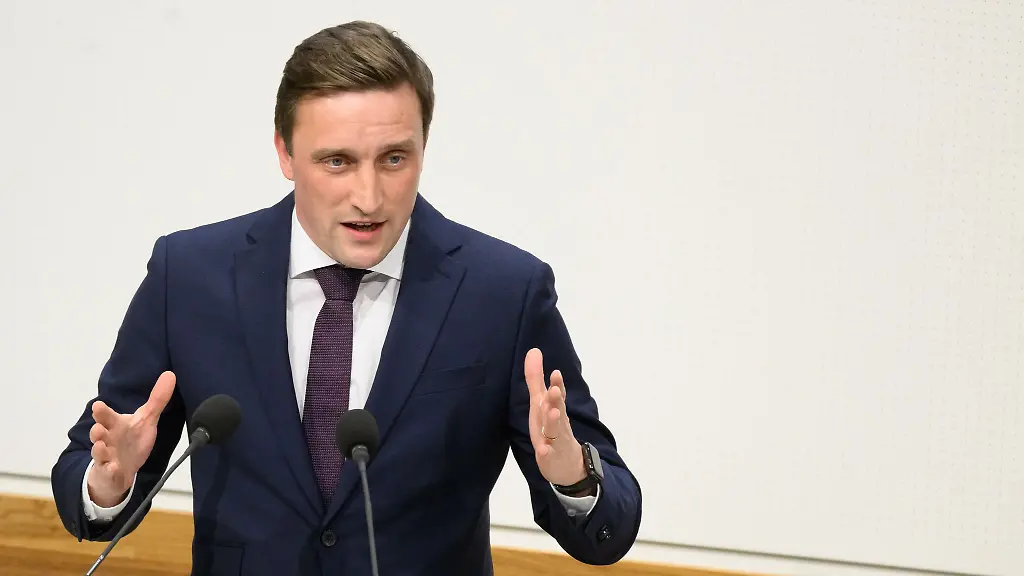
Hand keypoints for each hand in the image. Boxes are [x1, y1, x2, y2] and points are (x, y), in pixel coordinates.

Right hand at [86, 371, 175, 506]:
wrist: (120, 470)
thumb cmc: (131, 441)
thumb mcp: (146, 420)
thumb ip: (157, 399)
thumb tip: (170, 374)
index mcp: (115, 424)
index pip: (106, 415)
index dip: (102, 411)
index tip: (98, 406)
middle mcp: (107, 438)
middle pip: (98, 432)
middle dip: (97, 429)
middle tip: (99, 427)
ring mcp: (106, 456)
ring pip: (98, 452)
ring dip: (98, 449)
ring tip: (100, 445)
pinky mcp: (108, 472)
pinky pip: (107, 471)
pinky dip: (109, 469)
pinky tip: (113, 468)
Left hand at [524, 348, 586, 487]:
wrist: (566, 464)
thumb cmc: (551, 427)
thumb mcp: (541, 403)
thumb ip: (536, 379)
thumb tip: (533, 350)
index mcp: (554, 409)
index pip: (558, 395)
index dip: (558, 385)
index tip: (556, 372)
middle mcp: (557, 423)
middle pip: (559, 410)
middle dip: (557, 400)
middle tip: (554, 389)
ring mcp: (556, 442)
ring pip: (556, 432)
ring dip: (554, 422)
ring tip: (552, 413)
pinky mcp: (551, 458)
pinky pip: (549, 456)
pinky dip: (546, 453)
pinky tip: (542, 450)